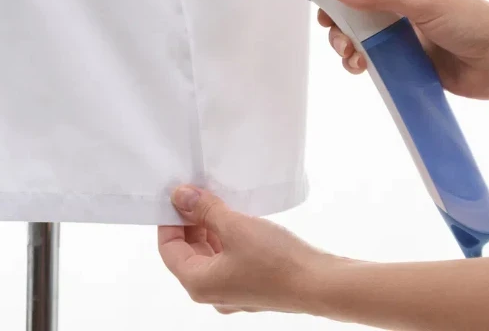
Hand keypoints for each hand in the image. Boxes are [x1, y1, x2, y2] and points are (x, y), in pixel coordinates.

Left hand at [157, 185, 328, 315]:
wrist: (320, 284)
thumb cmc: (276, 261)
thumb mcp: (235, 226)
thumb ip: (204, 209)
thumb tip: (181, 196)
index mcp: (198, 283)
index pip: (168, 249)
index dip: (170, 220)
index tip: (178, 196)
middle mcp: (212, 293)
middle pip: (188, 253)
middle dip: (191, 223)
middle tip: (199, 194)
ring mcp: (234, 292)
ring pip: (210, 256)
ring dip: (210, 229)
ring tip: (219, 203)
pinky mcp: (253, 286)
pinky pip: (229, 260)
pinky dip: (228, 240)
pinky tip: (238, 221)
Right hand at [319, 0, 488, 99]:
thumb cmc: (477, 24)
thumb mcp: (424, 3)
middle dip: (338, 7)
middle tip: (329, 21)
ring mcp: (402, 24)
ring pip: (359, 26)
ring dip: (345, 38)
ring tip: (348, 51)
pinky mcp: (403, 52)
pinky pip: (370, 52)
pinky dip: (358, 58)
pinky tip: (359, 65)